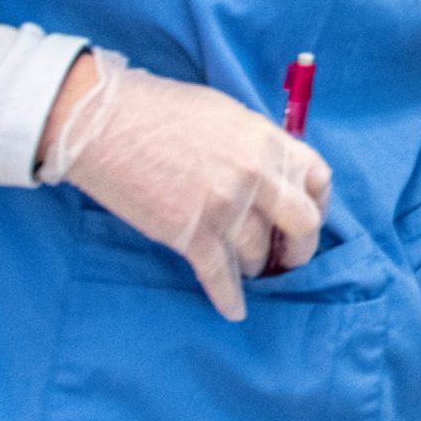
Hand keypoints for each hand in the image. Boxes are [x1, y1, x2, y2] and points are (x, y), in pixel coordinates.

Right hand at [36, 48, 331, 321]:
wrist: (102, 121)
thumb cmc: (159, 110)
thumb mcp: (226, 114)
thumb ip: (256, 145)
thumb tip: (271, 171)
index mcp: (269, 141)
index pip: (318, 179)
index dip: (317, 204)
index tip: (307, 217)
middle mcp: (257, 175)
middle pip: (303, 225)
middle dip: (299, 247)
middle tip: (286, 257)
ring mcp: (225, 206)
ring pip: (259, 254)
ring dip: (255, 267)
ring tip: (246, 268)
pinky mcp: (190, 233)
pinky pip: (220, 276)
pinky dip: (229, 298)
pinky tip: (233, 310)